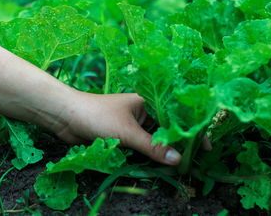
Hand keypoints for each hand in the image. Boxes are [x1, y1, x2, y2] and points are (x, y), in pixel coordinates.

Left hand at [51, 92, 181, 164]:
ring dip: (163, 153)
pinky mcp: (122, 136)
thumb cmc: (97, 115)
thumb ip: (152, 147)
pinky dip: (148, 156)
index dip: (192, 131)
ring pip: (153, 141)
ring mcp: (132, 125)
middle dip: (178, 146)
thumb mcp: (127, 132)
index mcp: (147, 102)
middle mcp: (143, 112)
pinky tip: (158, 166)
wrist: (65, 116)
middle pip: (166, 130)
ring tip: (179, 168)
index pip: (176, 116)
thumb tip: (178, 160)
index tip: (204, 148)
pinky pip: (140, 147)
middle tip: (192, 163)